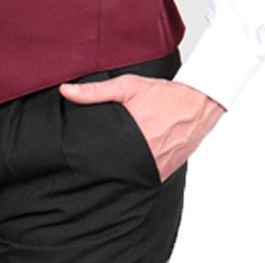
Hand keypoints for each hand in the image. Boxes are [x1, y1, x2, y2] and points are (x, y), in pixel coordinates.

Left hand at [59, 74, 225, 182]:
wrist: (198, 103)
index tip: (77, 154)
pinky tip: (128, 162)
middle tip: (89, 157)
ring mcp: (157, 168)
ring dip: (119, 168)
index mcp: (133, 135)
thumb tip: (66, 91)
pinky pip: (144, 177)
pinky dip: (135, 171)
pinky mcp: (165, 173)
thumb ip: (95, 91)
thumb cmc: (163, 94)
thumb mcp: (127, 86)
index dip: (88, 155)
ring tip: (108, 160)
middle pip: (113, 167)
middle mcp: (146, 156)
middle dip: (102, 162)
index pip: (101, 155)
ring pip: (128, 176)